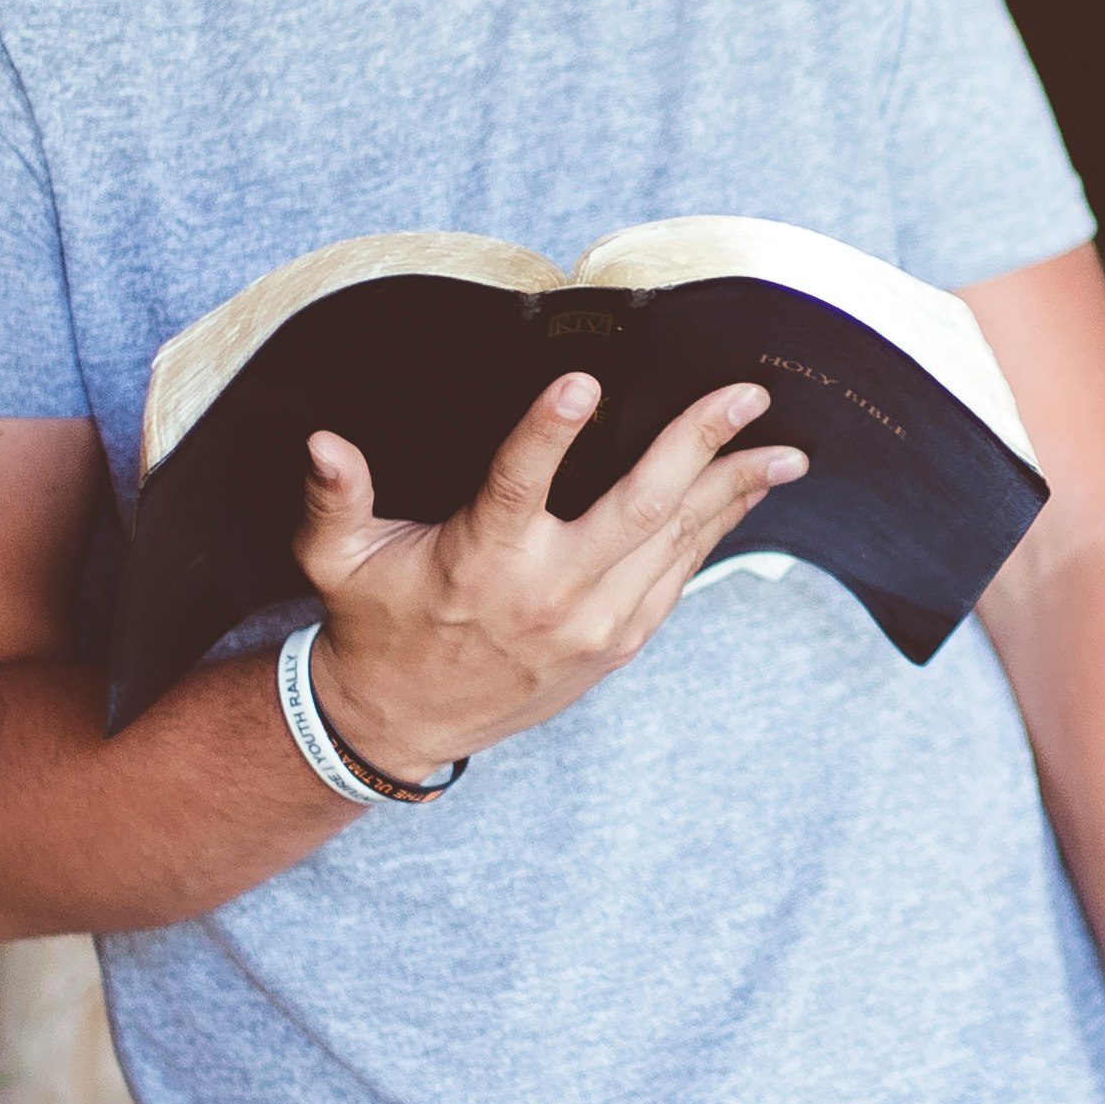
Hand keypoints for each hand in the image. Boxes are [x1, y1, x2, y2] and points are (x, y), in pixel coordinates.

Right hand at [292, 371, 802, 779]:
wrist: (404, 723)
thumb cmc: (375, 623)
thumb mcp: (337, 561)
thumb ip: (334, 499)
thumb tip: (322, 442)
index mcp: (479, 561)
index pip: (518, 483)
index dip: (549, 431)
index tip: (585, 381)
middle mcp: (546, 593)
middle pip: (636, 508)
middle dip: (697, 444)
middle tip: (745, 394)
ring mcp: (592, 623)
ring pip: (675, 543)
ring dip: (732, 490)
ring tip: (782, 447)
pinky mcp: (616, 643)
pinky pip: (678, 578)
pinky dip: (716, 532)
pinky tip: (745, 494)